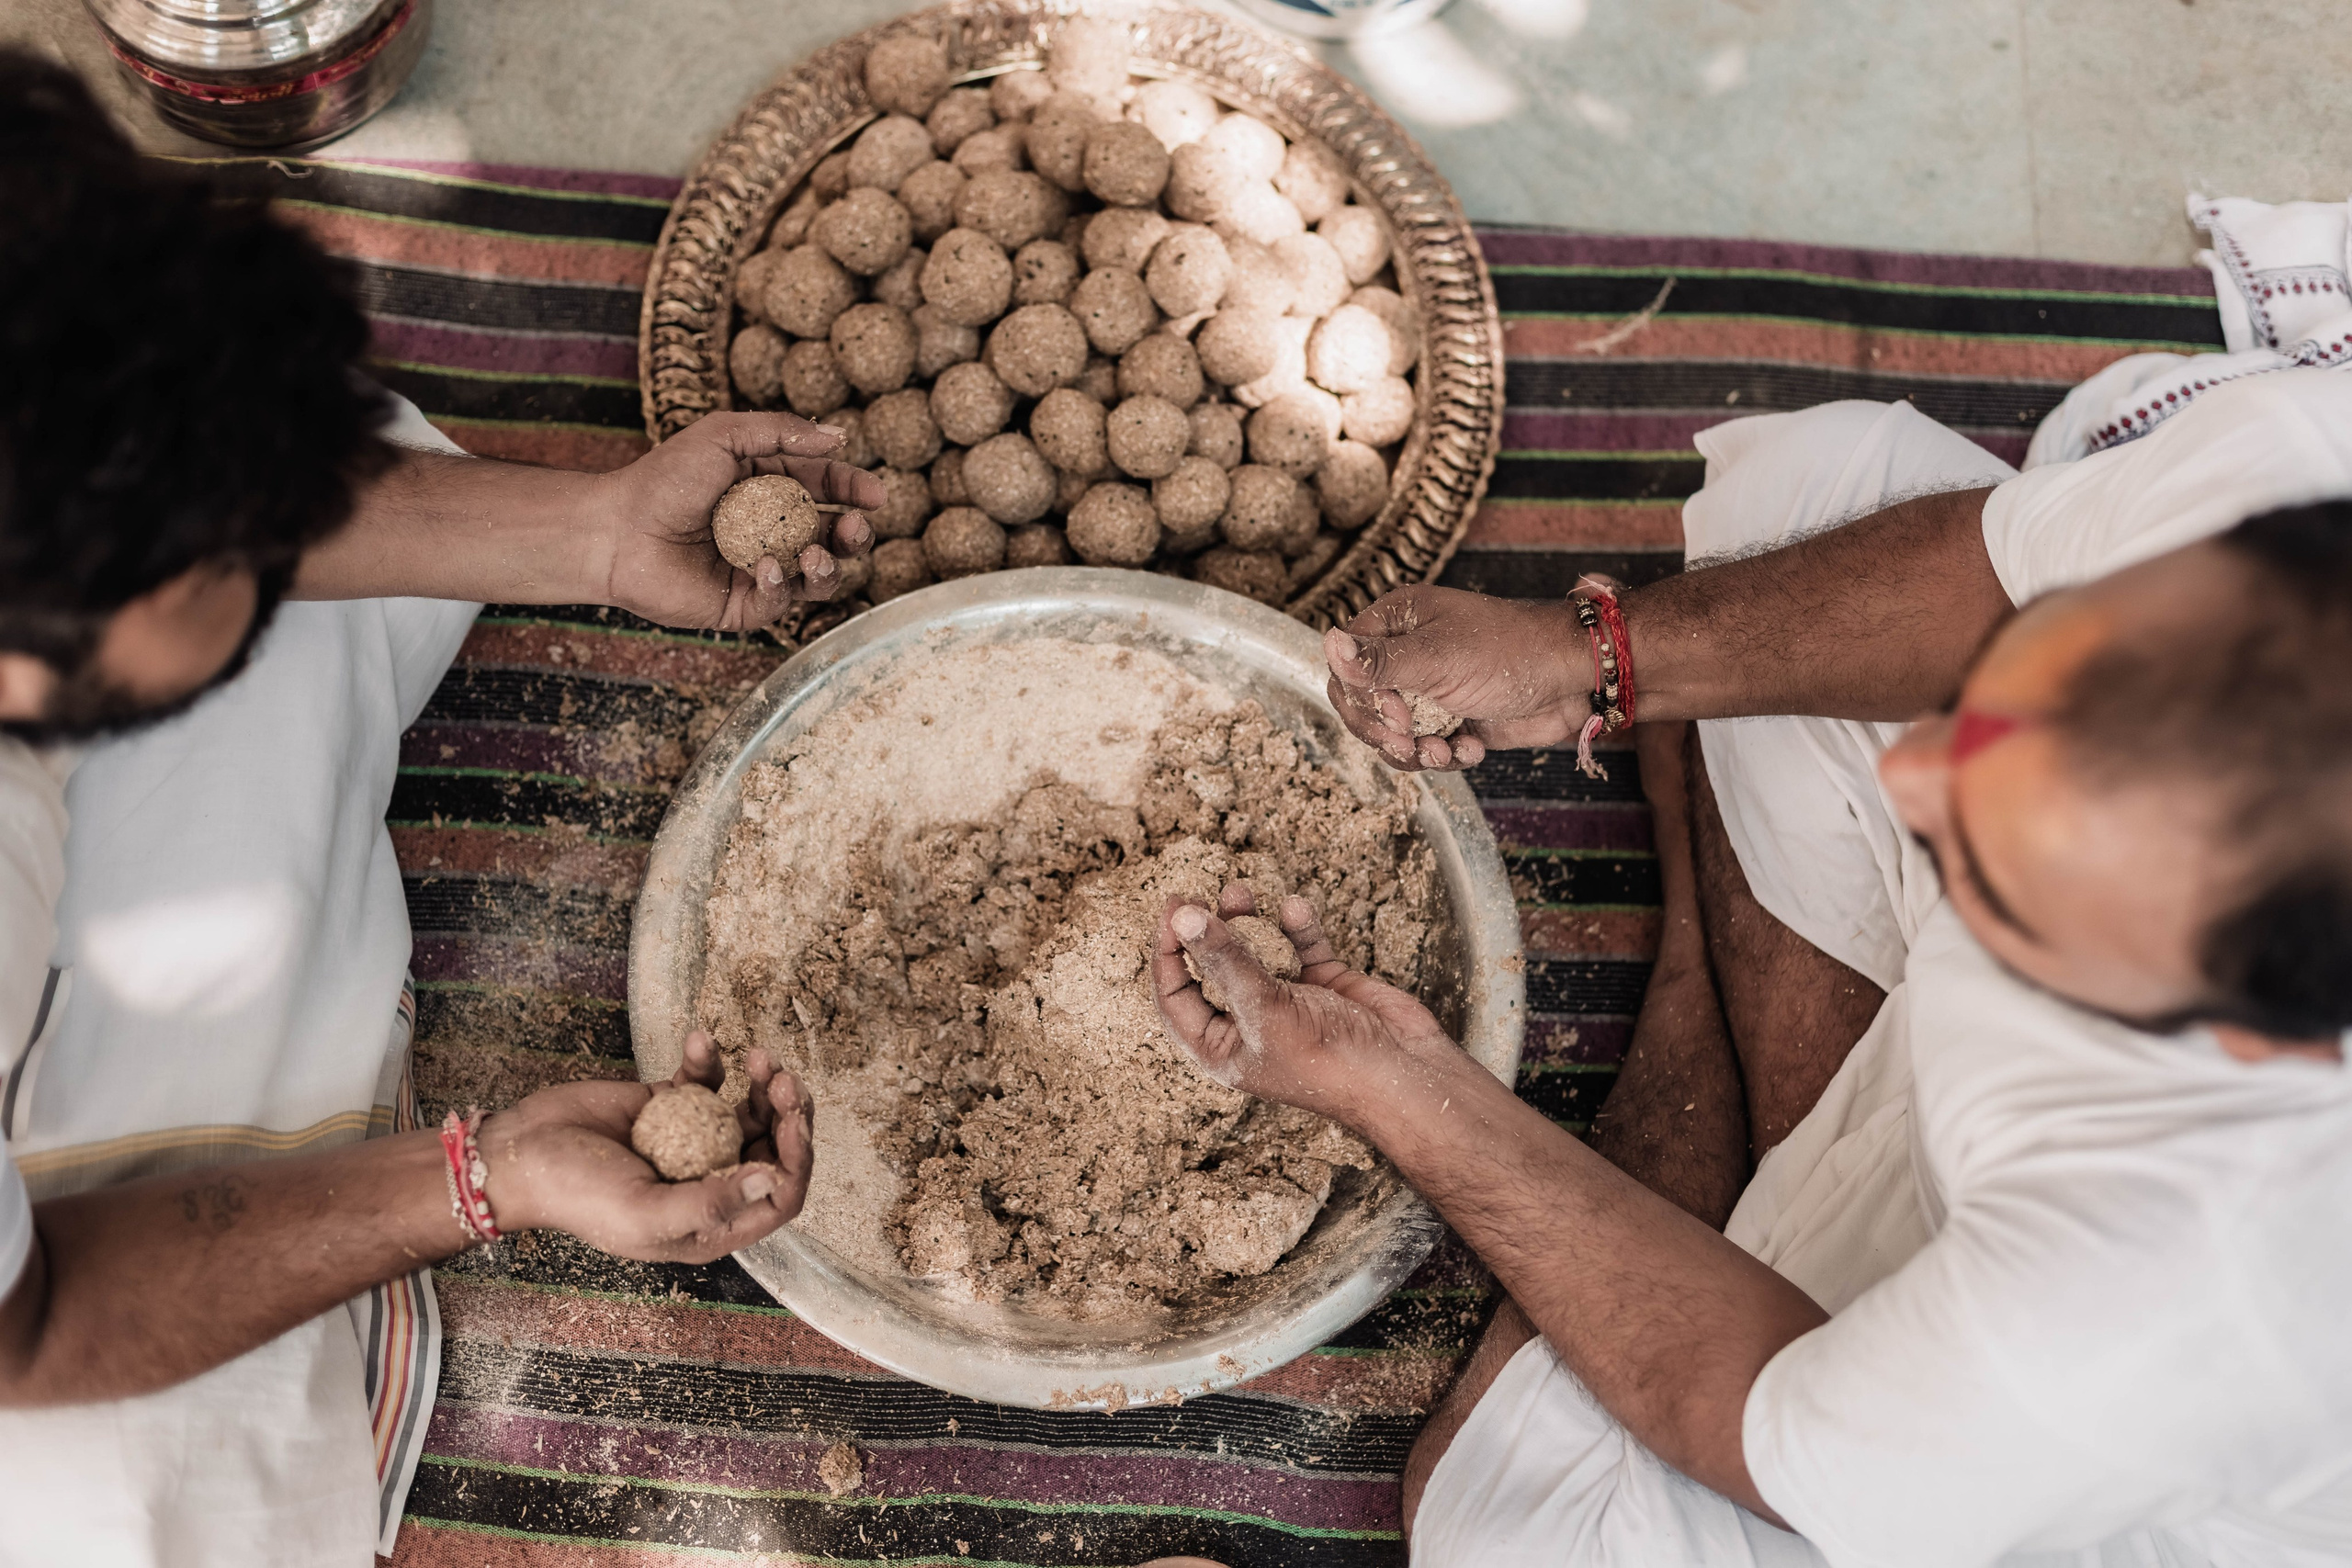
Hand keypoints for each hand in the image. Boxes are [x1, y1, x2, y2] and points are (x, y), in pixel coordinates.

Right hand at [475, 1031, 813, 1263]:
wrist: (517, 1153)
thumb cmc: (574, 1196)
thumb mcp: (643, 1213)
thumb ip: (709, 1202)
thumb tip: (771, 1182)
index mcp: (709, 1222)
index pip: (778, 1198)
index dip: (796, 1161)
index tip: (792, 1122)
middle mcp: (707, 1182)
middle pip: (771, 1149)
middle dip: (787, 1114)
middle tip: (782, 1081)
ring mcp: (691, 1142)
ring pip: (748, 1112)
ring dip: (761, 1084)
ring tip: (759, 1058)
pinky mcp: (669, 1106)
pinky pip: (704, 1081)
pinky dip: (708, 1060)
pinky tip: (699, 1041)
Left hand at [590, 411, 885, 630]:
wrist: (617, 531)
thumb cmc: (664, 479)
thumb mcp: (723, 436)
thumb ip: (780, 431)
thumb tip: (838, 436)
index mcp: (771, 487)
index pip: (827, 488)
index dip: (854, 490)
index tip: (875, 493)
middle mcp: (772, 530)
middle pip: (834, 537)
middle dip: (855, 535)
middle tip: (856, 526)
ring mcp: (761, 569)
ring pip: (819, 576)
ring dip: (829, 565)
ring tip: (815, 553)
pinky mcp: (743, 604)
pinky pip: (781, 601)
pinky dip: (782, 585)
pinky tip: (766, 567)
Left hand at [1153, 884, 1457, 1118]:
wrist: (1406, 1075)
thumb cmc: (1330, 1061)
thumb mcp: (1266, 1010)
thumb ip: (1226, 960)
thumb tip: (1183, 916)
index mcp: (1222, 1049)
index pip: (1176, 997)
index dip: (1167, 953)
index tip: (1172, 908)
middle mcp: (1251, 1026)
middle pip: (1213, 970)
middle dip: (1206, 932)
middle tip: (1199, 894)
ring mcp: (1290, 1005)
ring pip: (1256, 954)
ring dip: (1247, 922)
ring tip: (1239, 891)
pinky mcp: (1326, 987)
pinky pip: (1302, 948)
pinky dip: (1298, 928)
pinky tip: (1295, 907)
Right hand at [1323, 585, 1593, 770]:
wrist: (1574, 678)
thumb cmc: (1511, 651)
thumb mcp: (1439, 657)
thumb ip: (1380, 660)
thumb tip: (1327, 642)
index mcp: (1397, 624)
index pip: (1344, 667)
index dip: (1360, 699)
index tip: (1394, 714)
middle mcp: (1408, 655)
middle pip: (1363, 707)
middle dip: (1385, 733)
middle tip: (1412, 742)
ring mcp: (1430, 689)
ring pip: (1393, 735)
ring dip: (1416, 751)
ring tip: (1447, 749)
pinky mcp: (1453, 719)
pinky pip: (1426, 749)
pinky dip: (1445, 756)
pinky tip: (1473, 746)